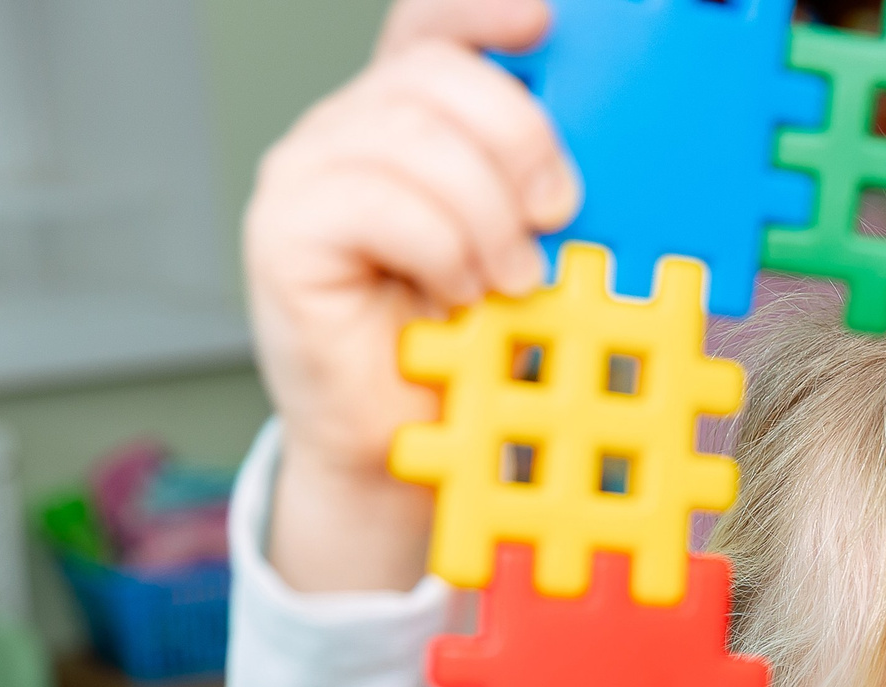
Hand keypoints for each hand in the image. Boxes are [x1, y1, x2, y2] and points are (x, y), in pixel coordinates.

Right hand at [242, 0, 575, 592]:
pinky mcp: (282, 228)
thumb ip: (543, 188)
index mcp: (409, 118)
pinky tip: (455, 292)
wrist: (411, 444)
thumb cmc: (469, 346)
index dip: (484, 11)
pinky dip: (440, 248)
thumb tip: (603, 156)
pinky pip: (380, 200)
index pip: (432, 24)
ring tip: (507, 279)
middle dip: (519, 139)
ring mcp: (306, 172)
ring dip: (485, 215)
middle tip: (556, 215)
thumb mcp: (526, 249)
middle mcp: (348, 129)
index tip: (546, 22)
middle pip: (437, 73)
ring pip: (413, 136)